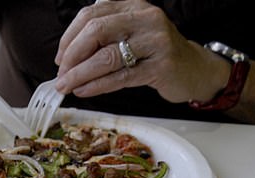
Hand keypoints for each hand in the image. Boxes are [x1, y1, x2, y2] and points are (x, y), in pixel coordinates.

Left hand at [54, 0, 229, 103]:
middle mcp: (145, 19)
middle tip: (61, 74)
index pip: (91, 15)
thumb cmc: (156, 55)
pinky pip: (120, 77)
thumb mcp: (131, 36)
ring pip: (106, 57)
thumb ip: (104, 39)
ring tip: (67, 86)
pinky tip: (84, 91)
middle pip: (96, 31)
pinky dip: (97, 85)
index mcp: (133, 6)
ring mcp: (155, 42)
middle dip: (72, 55)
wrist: (194, 69)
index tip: (60, 58)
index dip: (69, 37)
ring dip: (80, 74)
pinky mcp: (161, 67)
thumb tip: (67, 59)